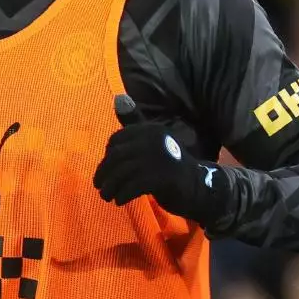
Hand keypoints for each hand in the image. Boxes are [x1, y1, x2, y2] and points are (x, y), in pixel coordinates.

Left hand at [92, 95, 226, 224]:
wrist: (199, 188)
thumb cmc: (170, 166)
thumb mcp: (151, 142)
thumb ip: (135, 123)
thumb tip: (118, 97)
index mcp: (151, 129)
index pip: (118, 139)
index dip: (107, 155)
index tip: (106, 169)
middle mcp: (155, 139)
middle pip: (117, 156)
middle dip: (104, 172)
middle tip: (99, 186)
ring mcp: (160, 158)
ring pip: (123, 172)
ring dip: (110, 187)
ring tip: (107, 196)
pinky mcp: (163, 177)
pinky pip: (133, 186)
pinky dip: (123, 195)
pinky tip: (120, 201)